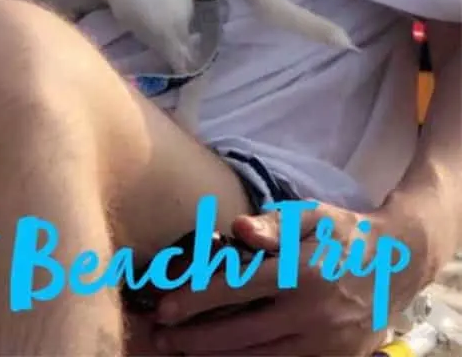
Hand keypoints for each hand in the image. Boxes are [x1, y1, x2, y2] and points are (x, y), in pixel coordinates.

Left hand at [151, 203, 416, 355]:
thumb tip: (238, 229)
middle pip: (242, 333)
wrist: (400, 264)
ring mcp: (325, 345)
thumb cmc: (345, 234)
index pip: (238, 288)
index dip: (198, 298)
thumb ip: (275, 224)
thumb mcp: (314, 216)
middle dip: (196, 338)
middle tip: (159, 337)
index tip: (165, 306)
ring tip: (183, 352)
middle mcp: (313, 313)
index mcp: (304, 272)